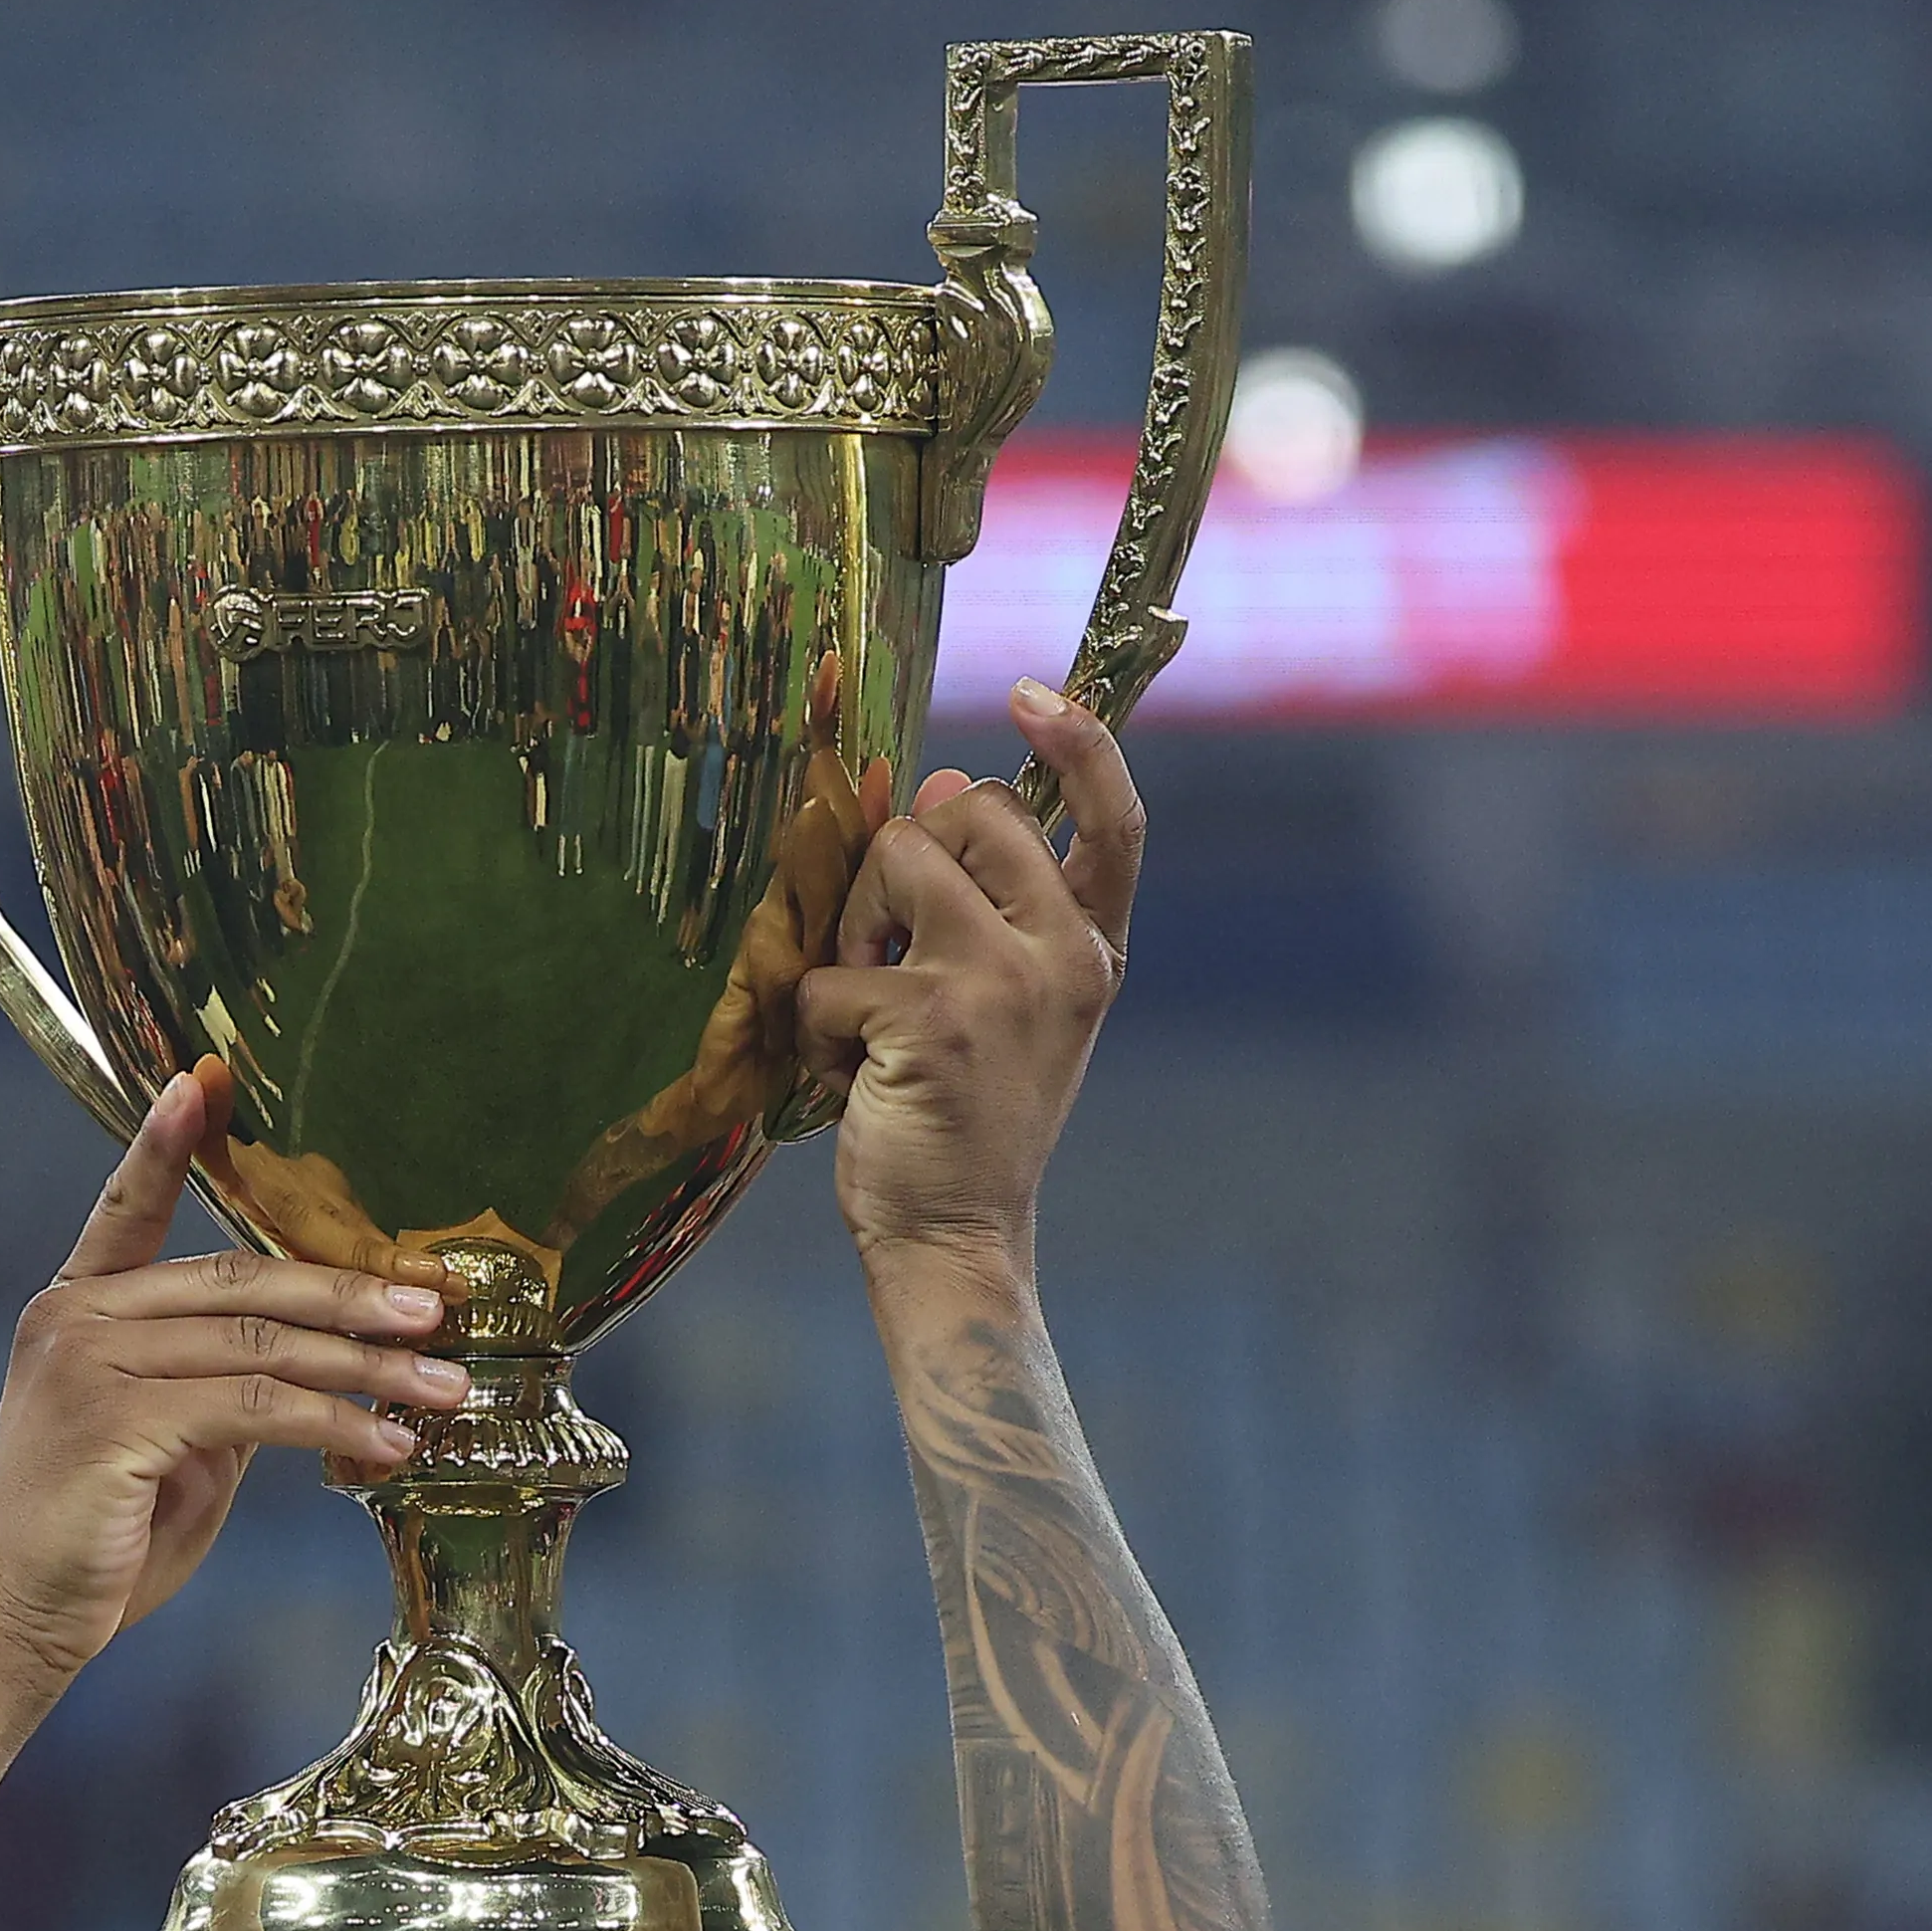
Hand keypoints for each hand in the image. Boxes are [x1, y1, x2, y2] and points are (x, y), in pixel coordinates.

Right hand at [0, 1063, 461, 1675]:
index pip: (125, 1206)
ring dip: (365, 1366)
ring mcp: (89, 1366)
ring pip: (258, 1344)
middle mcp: (75, 1320)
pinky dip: (335, 1425)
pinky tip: (390, 1444)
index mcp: (76, 1308)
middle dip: (347, 1291)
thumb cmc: (99, 1540)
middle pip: (236, 1279)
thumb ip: (222, 1385)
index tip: (203, 1079)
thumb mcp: (173, 1443)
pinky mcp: (116, 1423)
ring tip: (444, 1386)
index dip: (166, 1143)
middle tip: (434, 1307)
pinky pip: (254, 1407)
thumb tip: (313, 1358)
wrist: (20, 1622)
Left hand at [797, 688, 1141, 1277]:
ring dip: (853, 930)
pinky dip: (816, 1025)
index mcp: (1092, 948)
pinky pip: (831, 969)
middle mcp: (1063, 954)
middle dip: (907, 859)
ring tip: (867, 1013)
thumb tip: (941, 788)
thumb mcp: (1003, 1001)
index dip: (1082, 744)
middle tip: (892, 950)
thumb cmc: (967, 1116)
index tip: (1032, 695)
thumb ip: (987, 900)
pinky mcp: (931, 1019)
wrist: (958, 1235)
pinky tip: (851, 1078)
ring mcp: (1002, 982)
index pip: (1115, 820)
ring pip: (895, 858)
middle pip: (973, 810)